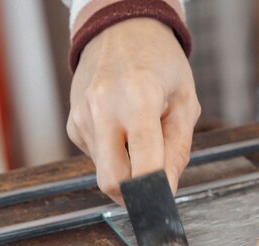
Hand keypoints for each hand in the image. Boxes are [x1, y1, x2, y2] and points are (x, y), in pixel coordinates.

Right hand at [67, 18, 198, 204]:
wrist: (121, 31)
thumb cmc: (161, 65)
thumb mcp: (186, 103)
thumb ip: (178, 149)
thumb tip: (167, 188)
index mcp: (137, 99)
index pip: (143, 161)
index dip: (155, 190)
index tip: (165, 201)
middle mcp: (102, 108)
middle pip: (112, 180)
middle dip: (135, 194)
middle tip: (156, 184)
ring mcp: (82, 117)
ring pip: (105, 170)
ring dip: (127, 167)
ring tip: (142, 134)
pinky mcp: (73, 125)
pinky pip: (97, 157)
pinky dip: (115, 154)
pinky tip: (123, 128)